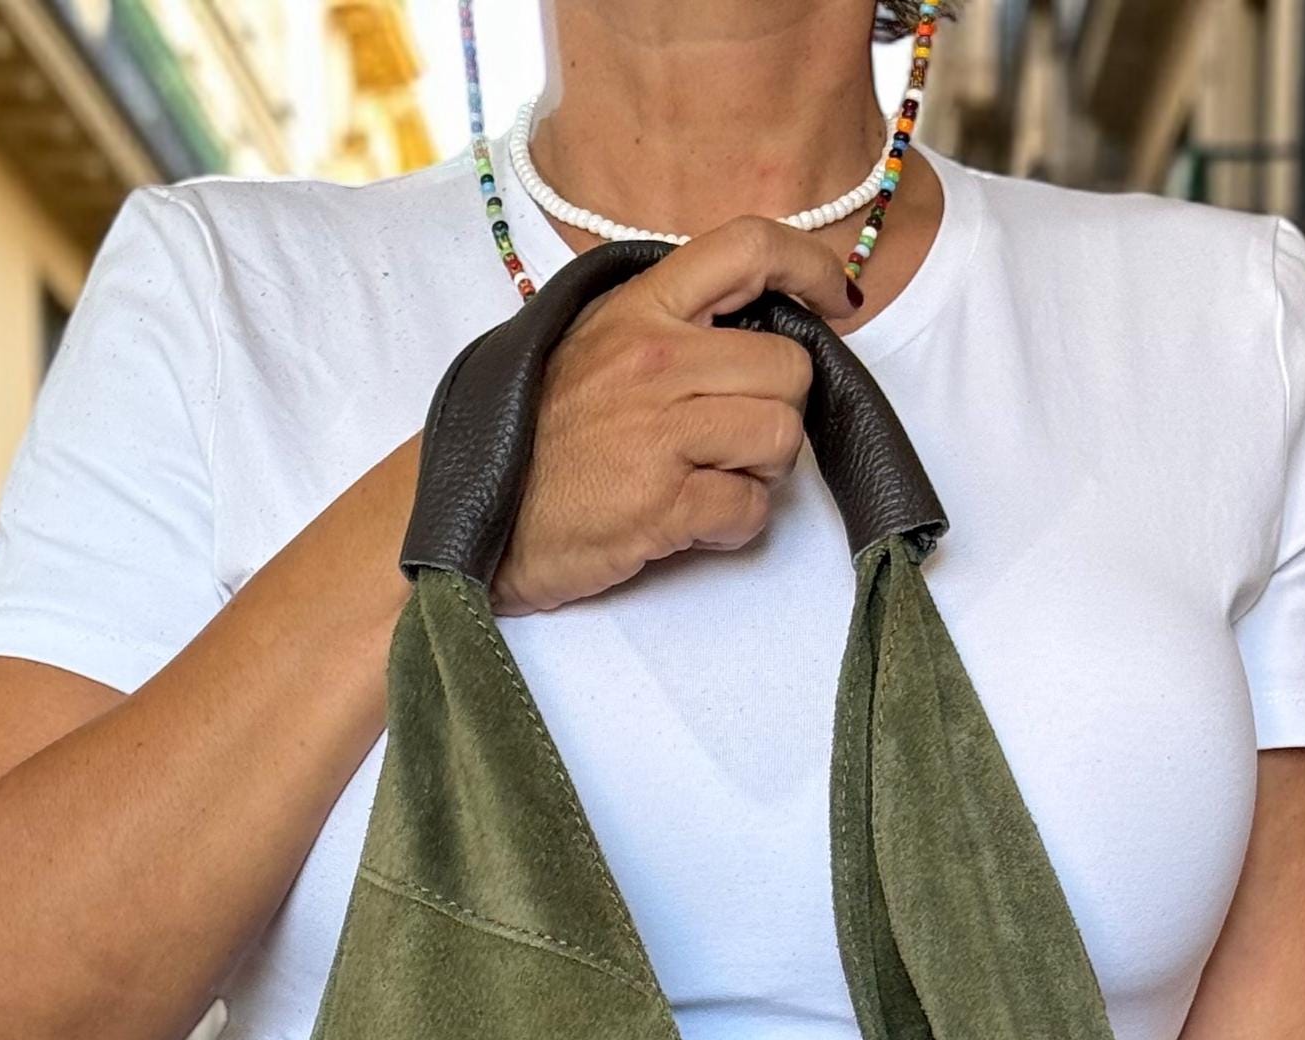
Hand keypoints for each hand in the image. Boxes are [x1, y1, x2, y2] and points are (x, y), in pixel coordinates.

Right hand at [492, 217, 861, 617]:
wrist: (469, 518)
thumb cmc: (534, 443)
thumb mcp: (591, 349)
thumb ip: (664, 327)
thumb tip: (749, 330)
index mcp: (638, 309)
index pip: (748, 248)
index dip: (811, 266)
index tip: (835, 299)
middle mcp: (654, 359)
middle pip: (791, 371)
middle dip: (779, 414)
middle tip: (734, 440)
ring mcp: (659, 431)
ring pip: (781, 440)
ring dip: (762, 474)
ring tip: (710, 482)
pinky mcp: (662, 504)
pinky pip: (750, 511)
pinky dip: (734, 527)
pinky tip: (692, 523)